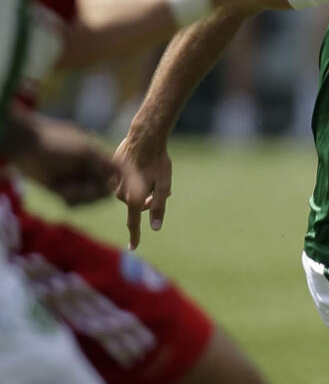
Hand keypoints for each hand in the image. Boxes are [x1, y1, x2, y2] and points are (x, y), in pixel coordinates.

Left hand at [11, 114, 127, 206]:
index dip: (131, 185)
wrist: (23, 144)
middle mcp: (90, 170)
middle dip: (93, 193)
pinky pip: (74, 203)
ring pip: (90, 200)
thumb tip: (127, 172)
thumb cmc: (55, 142)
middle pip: (105, 193)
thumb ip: (107, 163)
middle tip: (78, 188)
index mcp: (99, 159)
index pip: (122, 175)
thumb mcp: (86, 150)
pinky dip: (68, 199)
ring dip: (78, 196)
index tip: (139, 197)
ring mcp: (76, 181)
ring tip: (63, 187)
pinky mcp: (62, 190)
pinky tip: (57, 189)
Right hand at [112, 131, 172, 249]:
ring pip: (128, 193)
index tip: (133, 247)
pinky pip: (122, 181)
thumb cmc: (158, 160)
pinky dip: (133, 178)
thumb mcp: (164, 185)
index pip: (133, 222)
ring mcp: (112, 181)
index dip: (135, 236)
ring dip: (140, 189)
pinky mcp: (110, 171)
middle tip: (160, 190)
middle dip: (147, 201)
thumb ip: (159, 207)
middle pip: (134, 205)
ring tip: (153, 174)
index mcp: (133, 198)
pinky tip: (142, 165)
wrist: (143, 136)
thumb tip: (155, 227)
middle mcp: (119, 192)